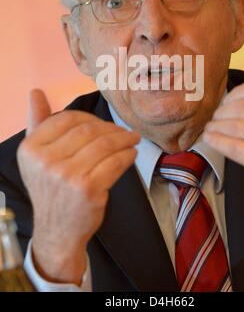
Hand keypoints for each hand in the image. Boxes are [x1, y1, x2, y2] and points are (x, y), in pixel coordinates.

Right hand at [17, 89, 139, 284]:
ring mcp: (67, 176)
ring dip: (124, 139)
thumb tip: (35, 92)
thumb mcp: (36, 157)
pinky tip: (131, 153)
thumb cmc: (50, 190)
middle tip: (124, 132)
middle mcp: (46, 161)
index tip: (103, 124)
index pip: (67, 119)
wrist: (57, 232)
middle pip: (89, 130)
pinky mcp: (89, 189)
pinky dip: (128, 155)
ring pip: (105, 144)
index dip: (91, 118)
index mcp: (31, 148)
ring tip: (132, 139)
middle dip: (111, 128)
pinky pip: (115, 162)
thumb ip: (37, 122)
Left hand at [203, 43, 243, 197]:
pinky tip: (210, 137)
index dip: (235, 93)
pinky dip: (217, 140)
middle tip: (217, 114)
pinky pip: (234, 147)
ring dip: (217, 125)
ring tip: (211, 125)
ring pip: (235, 126)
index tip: (227, 99)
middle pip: (242, 107)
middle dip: (224, 110)